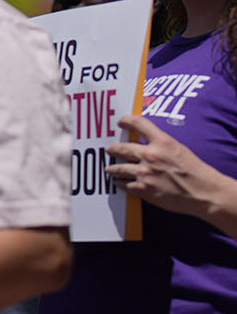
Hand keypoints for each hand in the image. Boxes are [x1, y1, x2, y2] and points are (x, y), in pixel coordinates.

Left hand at [108, 114, 229, 218]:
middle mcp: (151, 155)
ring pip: (119, 168)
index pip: (139, 123)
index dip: (127, 120)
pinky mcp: (143, 188)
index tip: (121, 122)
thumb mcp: (179, 149)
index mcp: (163, 142)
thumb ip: (162, 145)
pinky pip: (125, 184)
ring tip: (110, 169)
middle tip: (109, 150)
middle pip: (122, 148)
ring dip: (113, 169)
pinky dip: (121, 183)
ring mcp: (145, 172)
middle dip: (113, 150)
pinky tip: (120, 183)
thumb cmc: (195, 171)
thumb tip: (148, 144)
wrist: (203, 193)